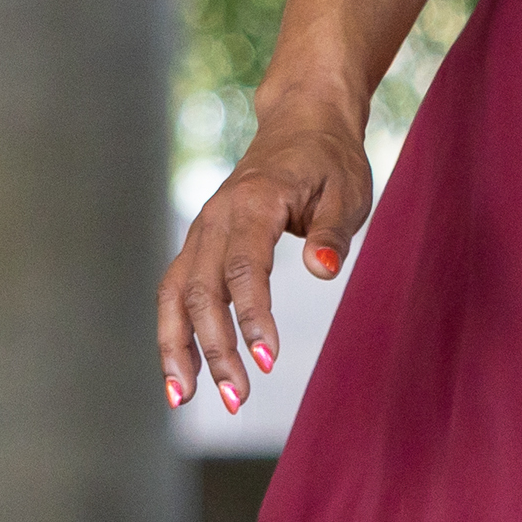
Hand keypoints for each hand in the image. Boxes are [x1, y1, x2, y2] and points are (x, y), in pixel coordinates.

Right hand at [161, 107, 376, 411]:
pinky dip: (174, 332)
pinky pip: (176, 291)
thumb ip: (331, 233)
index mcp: (253, 203)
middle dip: (214, 349)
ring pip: (175, 294)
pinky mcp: (199, 243)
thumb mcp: (347, 192)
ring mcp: (201, 230)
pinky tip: (183, 373)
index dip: (251, 317)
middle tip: (237, 399)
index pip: (243, 268)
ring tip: (185, 399)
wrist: (301, 121)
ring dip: (178, 348)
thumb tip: (322, 269)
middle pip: (200, 290)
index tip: (268, 362)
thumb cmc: (330, 160)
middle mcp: (215, 217)